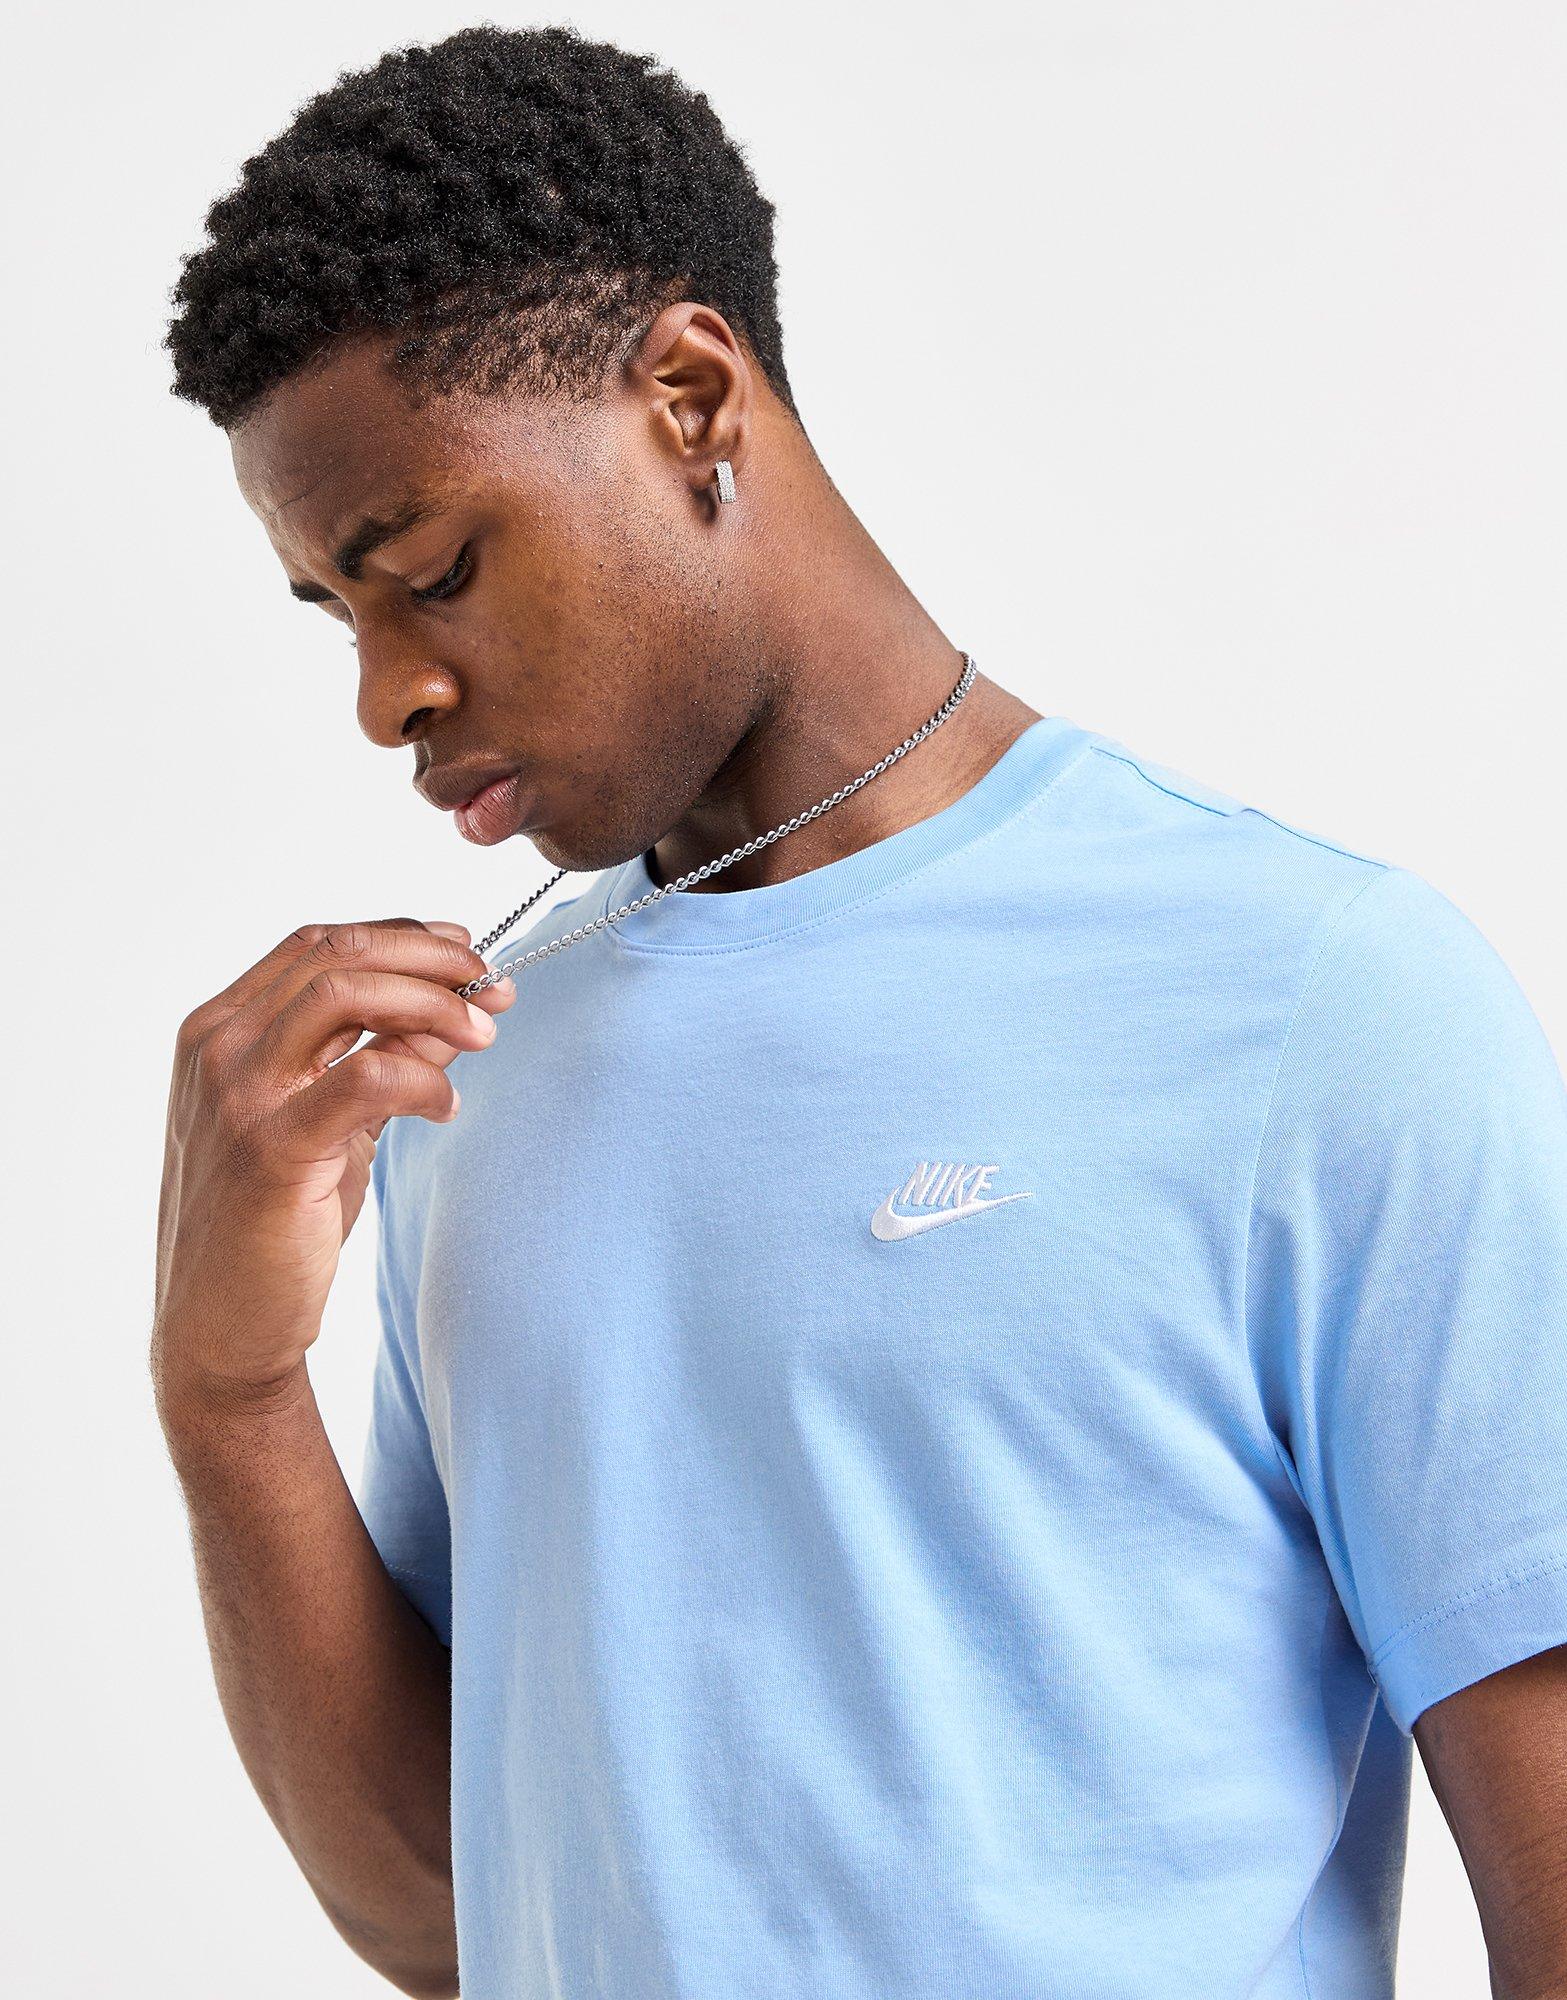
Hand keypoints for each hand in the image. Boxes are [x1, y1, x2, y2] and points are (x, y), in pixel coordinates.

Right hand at [152, 918, 513, 1415]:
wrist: (219, 1326)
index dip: (403, 936)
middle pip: (337, 953)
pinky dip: (422, 1079)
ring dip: (431, 1001)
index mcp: (220, 1029)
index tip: (465, 950)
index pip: (317, 944)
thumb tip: (459, 1009)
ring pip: (345, 992)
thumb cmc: (271, 1221)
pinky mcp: (270, 1146)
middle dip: (432, 959)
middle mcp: (219, 1047)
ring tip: (482, 1034)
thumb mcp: (330, 1122)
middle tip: (493, 988)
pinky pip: (366, 1077)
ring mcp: (237, 1093)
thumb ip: (382, 1058)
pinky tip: (445, 1109)